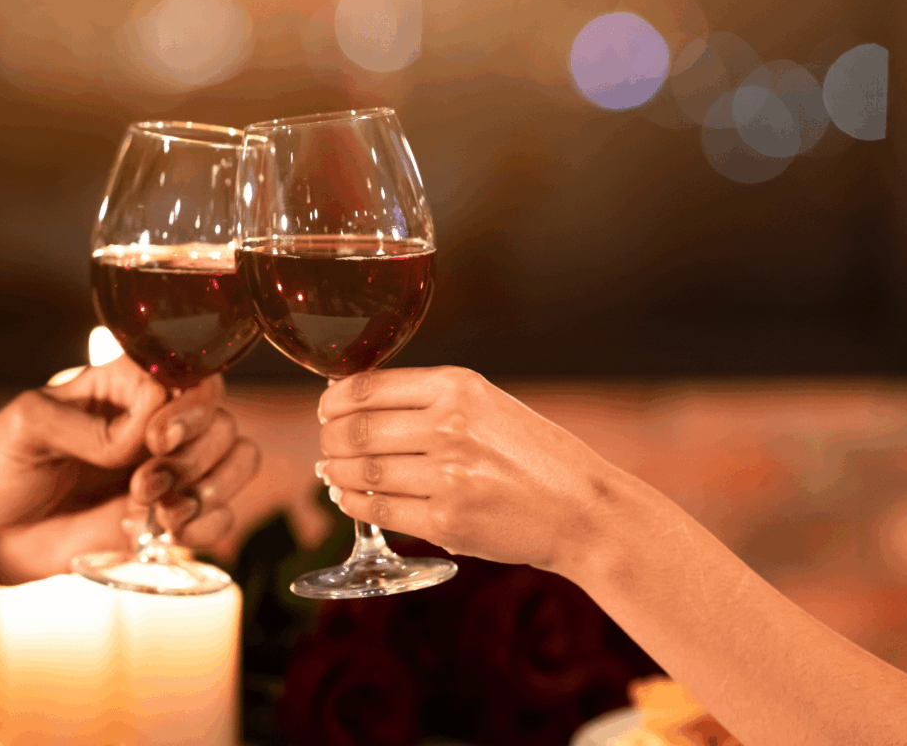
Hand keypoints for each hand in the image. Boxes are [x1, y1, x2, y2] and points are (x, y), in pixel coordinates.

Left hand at [0, 356, 259, 583]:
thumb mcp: (25, 425)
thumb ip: (81, 422)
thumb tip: (136, 437)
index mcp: (124, 386)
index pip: (187, 375)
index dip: (184, 407)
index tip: (153, 439)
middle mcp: (155, 422)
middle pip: (221, 418)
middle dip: (194, 456)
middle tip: (144, 485)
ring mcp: (169, 469)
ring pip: (238, 458)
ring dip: (211, 487)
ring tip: (162, 513)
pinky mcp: (170, 515)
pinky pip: (222, 513)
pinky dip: (209, 524)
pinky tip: (172, 532)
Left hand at [315, 367, 632, 574]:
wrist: (582, 507)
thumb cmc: (530, 455)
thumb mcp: (487, 404)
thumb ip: (429, 401)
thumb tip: (354, 403)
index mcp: (458, 387)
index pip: (368, 387)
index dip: (334, 400)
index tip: (325, 409)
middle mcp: (450, 426)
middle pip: (357, 430)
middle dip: (330, 439)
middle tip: (326, 444)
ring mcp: (448, 475)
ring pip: (362, 471)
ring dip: (335, 472)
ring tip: (331, 471)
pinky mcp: (447, 520)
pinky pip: (379, 509)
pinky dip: (353, 503)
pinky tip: (348, 497)